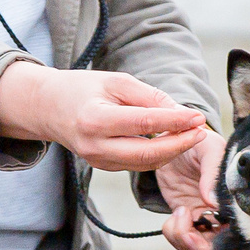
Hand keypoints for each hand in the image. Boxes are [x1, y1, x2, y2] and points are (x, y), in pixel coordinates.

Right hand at [0, 62, 207, 172]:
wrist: (48, 108)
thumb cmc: (83, 89)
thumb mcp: (116, 81)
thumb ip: (149, 97)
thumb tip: (182, 113)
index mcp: (95, 120)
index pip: (144, 123)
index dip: (175, 122)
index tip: (197, 116)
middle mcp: (95, 146)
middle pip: (148, 153)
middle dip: (179, 144)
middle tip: (201, 131)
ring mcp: (98, 161)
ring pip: (146, 163)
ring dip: (172, 150)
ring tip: (191, 134)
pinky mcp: (103, 167)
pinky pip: (137, 164)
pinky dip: (158, 155)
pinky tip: (171, 141)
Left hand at [155, 128, 224, 249]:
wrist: (172, 138)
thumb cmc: (198, 140)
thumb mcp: (209, 148)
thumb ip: (211, 173)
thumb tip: (213, 202)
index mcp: (236, 198)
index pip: (240, 229)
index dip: (228, 238)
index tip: (213, 225)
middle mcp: (222, 212)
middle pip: (218, 248)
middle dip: (201, 248)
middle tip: (190, 234)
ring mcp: (203, 217)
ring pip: (197, 247)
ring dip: (185, 239)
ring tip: (181, 215)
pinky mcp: (184, 217)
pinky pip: (179, 237)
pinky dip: (174, 231)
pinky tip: (177, 213)